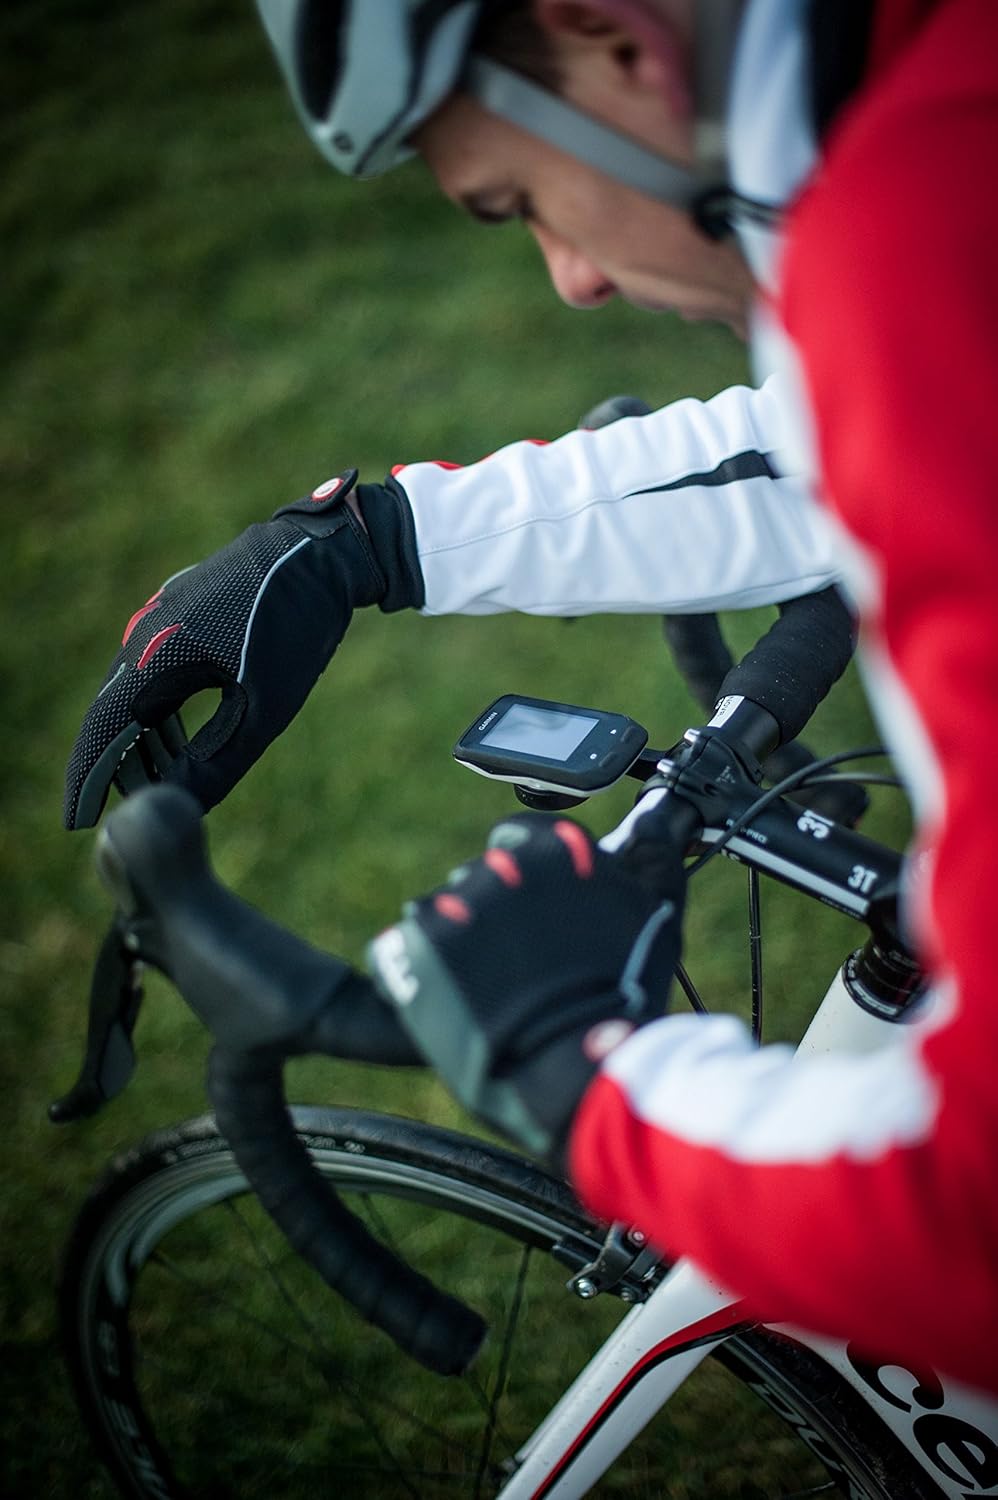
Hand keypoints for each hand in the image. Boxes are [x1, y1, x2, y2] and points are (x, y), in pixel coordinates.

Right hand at [64, 472, 421, 826]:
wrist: (324, 553)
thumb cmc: (297, 628)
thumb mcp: (265, 706)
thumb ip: (219, 760)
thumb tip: (182, 804)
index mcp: (156, 656)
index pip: (104, 730)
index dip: (88, 780)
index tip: (78, 821)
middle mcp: (145, 634)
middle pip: (113, 714)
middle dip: (115, 767)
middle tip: (119, 813)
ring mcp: (159, 618)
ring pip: (135, 693)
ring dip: (141, 741)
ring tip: (155, 784)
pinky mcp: (179, 612)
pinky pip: (153, 671)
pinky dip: (158, 712)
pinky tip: (174, 741)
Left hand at [369, 813, 683, 1166]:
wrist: (577, 1070)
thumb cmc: (624, 998)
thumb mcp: (656, 917)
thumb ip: (653, 859)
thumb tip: (653, 822)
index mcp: (556, 849)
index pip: (520, 838)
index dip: (529, 881)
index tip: (539, 916)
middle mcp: (502, 864)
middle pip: (482, 876)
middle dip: (497, 912)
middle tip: (524, 964)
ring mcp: (458, 903)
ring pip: (445, 910)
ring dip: (461, 941)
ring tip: (492, 990)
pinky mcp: (420, 944)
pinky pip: (405, 944)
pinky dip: (423, 968)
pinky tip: (457, 999)